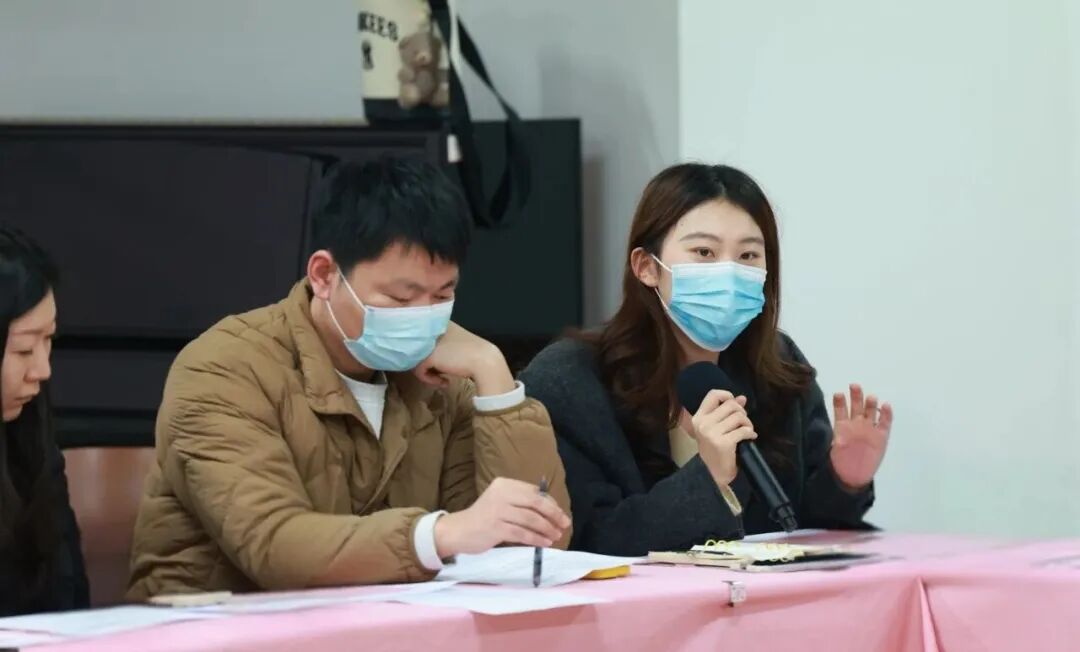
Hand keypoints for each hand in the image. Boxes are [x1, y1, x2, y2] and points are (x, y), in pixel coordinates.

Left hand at [414, 322, 514, 394]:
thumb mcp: (457, 345)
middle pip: (419, 350)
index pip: (426, 339)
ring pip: (417, 360)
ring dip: (430, 372)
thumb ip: (444, 345)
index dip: (431, 353)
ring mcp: (428, 343)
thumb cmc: (475, 354)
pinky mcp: (428, 356)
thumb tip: (432, 359)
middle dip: (429, 364)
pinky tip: (445, 381)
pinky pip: (419, 371)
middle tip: (441, 374)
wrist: (484, 361)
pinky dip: (430, 379)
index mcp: (441, 323)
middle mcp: (432, 330)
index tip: (441, 365)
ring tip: (442, 379)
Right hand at [433, 477, 571, 557]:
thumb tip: (552, 512)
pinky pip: (522, 533)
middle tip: (564, 525)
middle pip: (535, 503)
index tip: (560, 515)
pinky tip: (544, 543)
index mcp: (505, 484)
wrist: (459, 531)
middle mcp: (502, 494)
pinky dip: (536, 539)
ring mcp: (498, 511)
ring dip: (547, 529)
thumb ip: (522, 503)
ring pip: (531, 519)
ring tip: (555, 536)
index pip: (535, 492)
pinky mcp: (495, 528)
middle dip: (553, 515)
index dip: (551, 504)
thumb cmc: (485, 518)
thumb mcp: (502, 502)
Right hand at [689, 389, 755, 486]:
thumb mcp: (716, 428)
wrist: (712, 474)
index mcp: (699, 417)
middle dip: (742, 412)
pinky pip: (743, 430)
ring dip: (747, 423)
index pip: (713, 395)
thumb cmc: (715, 450)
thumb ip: (727, 412)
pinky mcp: (722, 443)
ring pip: (738, 417)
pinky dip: (750, 433)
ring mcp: (711, 433)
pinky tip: (751, 437)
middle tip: (744, 423)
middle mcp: (703, 423)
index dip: (727, 395)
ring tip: (747, 431)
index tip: (736, 405)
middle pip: (730, 405)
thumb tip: (742, 398)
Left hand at [830, 384, 892, 489]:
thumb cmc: (840, 462)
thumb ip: (836, 440)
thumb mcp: (833, 450)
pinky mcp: (881, 436)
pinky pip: (885, 423)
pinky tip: (886, 406)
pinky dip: (886, 414)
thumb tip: (836, 436)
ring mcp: (869, 429)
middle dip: (856, 396)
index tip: (838, 394)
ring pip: (870, 411)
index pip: (840, 410)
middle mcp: (856, 424)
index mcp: (842, 425)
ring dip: (870, 403)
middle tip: (854, 386)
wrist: (854, 476)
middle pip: (856, 406)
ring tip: (870, 397)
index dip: (840, 402)